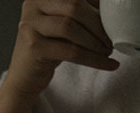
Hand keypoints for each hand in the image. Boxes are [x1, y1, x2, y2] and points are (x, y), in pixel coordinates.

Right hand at [4, 0, 118, 97]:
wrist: (24, 78)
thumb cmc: (47, 49)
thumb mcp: (63, 23)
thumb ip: (80, 10)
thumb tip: (113, 5)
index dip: (98, 6)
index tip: (115, 20)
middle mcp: (33, 5)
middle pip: (75, 7)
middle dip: (99, 24)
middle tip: (112, 39)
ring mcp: (30, 26)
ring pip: (71, 28)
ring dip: (95, 42)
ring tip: (108, 51)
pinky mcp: (33, 48)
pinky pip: (70, 51)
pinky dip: (92, 59)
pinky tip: (106, 64)